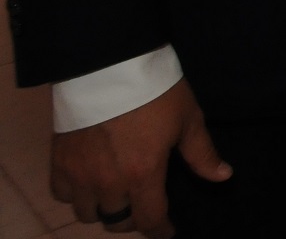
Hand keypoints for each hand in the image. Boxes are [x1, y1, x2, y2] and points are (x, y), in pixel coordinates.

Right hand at [50, 79, 228, 237]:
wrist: (109, 67)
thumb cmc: (155, 92)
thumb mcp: (187, 119)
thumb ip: (201, 153)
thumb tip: (222, 176)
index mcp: (142, 174)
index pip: (149, 219)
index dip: (160, 230)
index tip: (167, 231)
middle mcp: (107, 182)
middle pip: (116, 221)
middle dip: (133, 219)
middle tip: (143, 207)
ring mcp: (79, 174)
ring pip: (87, 213)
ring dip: (104, 210)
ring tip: (117, 197)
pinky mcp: (59, 161)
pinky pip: (61, 194)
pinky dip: (75, 196)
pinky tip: (88, 185)